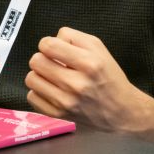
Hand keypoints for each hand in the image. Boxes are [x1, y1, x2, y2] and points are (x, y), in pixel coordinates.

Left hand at [25, 27, 153, 144]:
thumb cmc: (109, 77)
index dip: (48, 44)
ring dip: (40, 75)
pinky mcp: (59, 116)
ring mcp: (66, 102)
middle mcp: (76, 84)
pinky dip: (39, 92)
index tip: (55, 50)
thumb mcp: (98, 48)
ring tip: (52, 77)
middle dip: (43, 58)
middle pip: (36, 61)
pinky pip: (32, 97)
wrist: (122, 112)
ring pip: (31, 79)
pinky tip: (52, 91)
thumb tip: (49, 42)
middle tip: (54, 64)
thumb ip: (72, 37)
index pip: (47, 45)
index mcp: (89, 63)